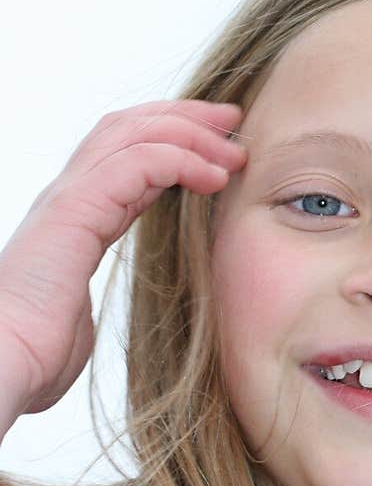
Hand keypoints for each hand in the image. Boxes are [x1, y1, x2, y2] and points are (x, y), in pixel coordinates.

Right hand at [0, 99, 245, 418]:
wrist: (1, 367)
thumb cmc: (34, 357)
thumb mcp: (76, 322)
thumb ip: (86, 308)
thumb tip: (89, 323)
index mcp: (74, 222)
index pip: (125, 156)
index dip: (173, 142)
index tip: (220, 147)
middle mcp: (68, 199)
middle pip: (128, 128)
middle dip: (185, 118)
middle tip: (233, 120)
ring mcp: (67, 199)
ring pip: (133, 134)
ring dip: (191, 134)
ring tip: (234, 149)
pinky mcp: (74, 210)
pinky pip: (137, 162)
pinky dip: (181, 159)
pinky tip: (213, 177)